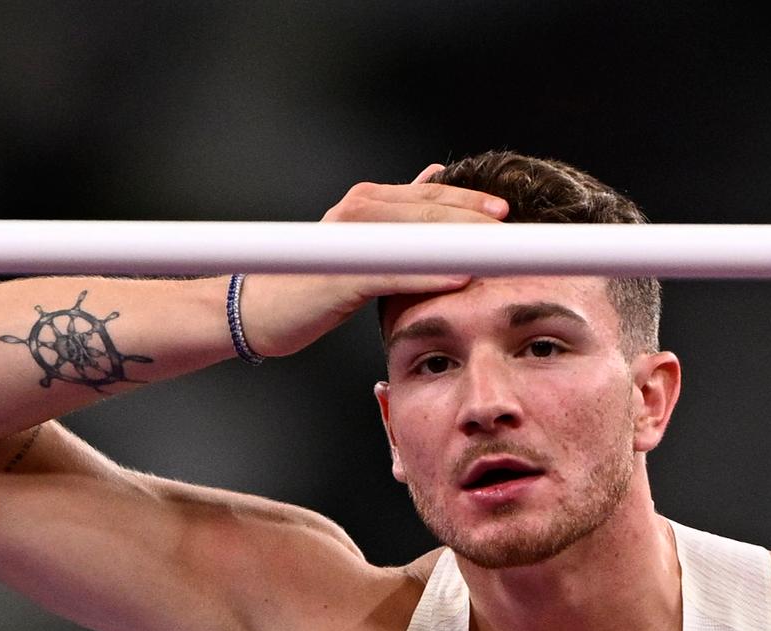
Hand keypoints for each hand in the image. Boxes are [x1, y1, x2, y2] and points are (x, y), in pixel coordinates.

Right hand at [238, 165, 508, 357]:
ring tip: (497, 249)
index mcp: (366, 202)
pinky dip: (431, 273)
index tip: (503, 212)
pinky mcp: (343, 276)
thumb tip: (434, 178)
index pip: (428, 195)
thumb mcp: (358, 244)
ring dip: (459, 241)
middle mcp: (357, 211)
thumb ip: (397, 217)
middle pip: (428, 209)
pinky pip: (396, 272)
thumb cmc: (312, 284)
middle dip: (473, 217)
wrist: (259, 313)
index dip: (468, 201)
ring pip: (416, 236)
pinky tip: (461, 277)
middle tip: (510, 227)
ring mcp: (349, 241)